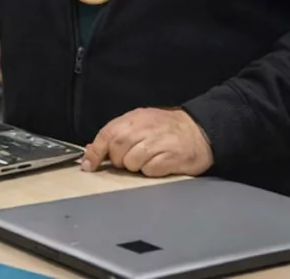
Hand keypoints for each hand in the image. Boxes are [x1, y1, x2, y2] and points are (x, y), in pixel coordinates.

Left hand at [81, 108, 213, 176]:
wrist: (200, 131)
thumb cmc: (166, 128)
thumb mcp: (139, 123)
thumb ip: (116, 135)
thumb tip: (90, 150)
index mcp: (133, 119)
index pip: (106, 135)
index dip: (95, 152)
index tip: (88, 166)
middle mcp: (144, 129)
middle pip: (117, 150)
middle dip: (118, 160)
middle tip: (128, 159)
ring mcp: (158, 143)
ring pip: (132, 162)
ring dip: (135, 166)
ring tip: (147, 159)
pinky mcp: (171, 158)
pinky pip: (150, 171)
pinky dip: (151, 171)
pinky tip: (160, 163)